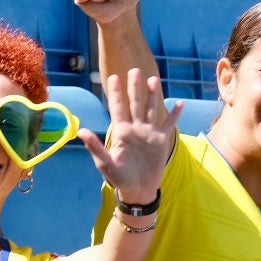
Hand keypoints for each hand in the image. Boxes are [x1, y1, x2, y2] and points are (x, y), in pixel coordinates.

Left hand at [78, 68, 181, 202]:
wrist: (138, 190)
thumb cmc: (120, 179)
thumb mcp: (105, 164)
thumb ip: (95, 147)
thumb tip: (82, 131)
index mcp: (121, 131)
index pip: (117, 108)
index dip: (115, 93)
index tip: (113, 77)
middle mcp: (135, 128)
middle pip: (135, 103)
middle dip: (134, 87)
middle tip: (134, 70)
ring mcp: (149, 133)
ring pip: (151, 109)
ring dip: (153, 95)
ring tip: (153, 79)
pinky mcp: (161, 141)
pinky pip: (168, 124)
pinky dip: (174, 114)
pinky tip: (178, 103)